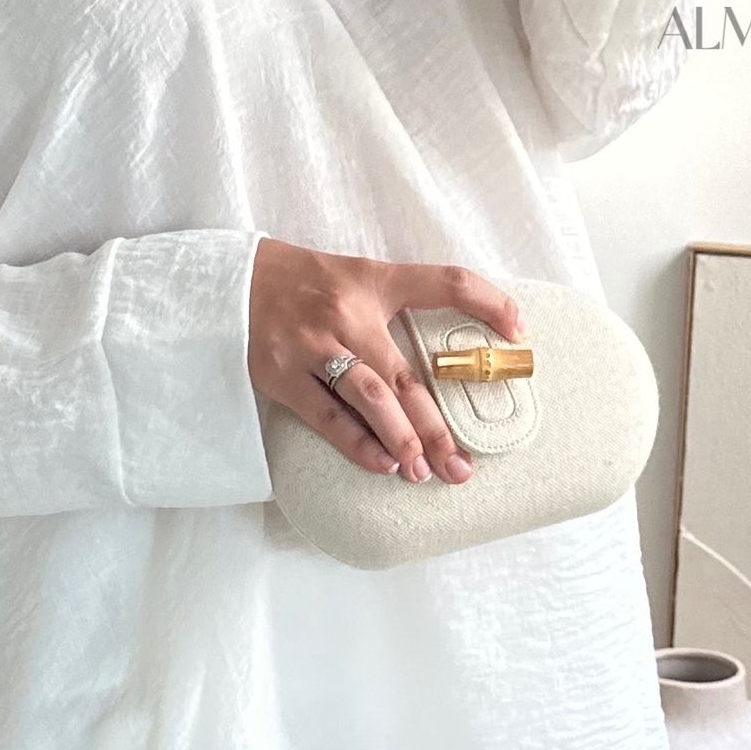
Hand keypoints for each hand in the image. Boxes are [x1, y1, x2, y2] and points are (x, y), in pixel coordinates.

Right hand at [247, 239, 521, 484]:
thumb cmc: (304, 284)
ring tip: (424, 473)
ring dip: (402, 440)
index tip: (519, 333)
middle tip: (461, 466)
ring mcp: (313, 345)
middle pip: (406, 374)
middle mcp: (348, 313)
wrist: (231, 282)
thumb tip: (446, 356)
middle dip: (438, 427)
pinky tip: (382, 465)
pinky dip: (356, 443)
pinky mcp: (282, 374)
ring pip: (370, 397)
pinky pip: (326, 416)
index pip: (446, 281)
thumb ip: (399, 303)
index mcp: (376, 282)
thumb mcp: (357, 276)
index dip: (488, 302)